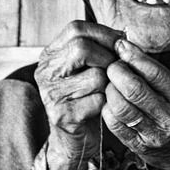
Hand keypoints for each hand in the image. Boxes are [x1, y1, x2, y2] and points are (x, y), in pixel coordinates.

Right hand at [33, 21, 121, 166]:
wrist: (73, 139)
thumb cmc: (87, 99)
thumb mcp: (88, 69)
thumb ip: (99, 49)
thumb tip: (123, 35)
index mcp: (50, 55)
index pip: (76, 29)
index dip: (104, 34)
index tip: (120, 45)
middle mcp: (45, 72)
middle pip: (82, 48)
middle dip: (109, 57)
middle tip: (117, 69)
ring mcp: (51, 94)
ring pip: (95, 76)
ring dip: (111, 83)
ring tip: (108, 91)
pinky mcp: (63, 115)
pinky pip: (99, 99)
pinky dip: (108, 102)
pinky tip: (103, 107)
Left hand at [102, 38, 169, 169]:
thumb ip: (158, 74)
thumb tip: (127, 49)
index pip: (155, 73)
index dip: (134, 57)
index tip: (121, 45)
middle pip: (135, 90)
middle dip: (117, 72)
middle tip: (112, 65)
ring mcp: (155, 136)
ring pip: (121, 107)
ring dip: (110, 90)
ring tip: (110, 83)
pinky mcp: (139, 147)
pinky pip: (115, 124)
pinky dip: (107, 108)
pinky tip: (110, 102)